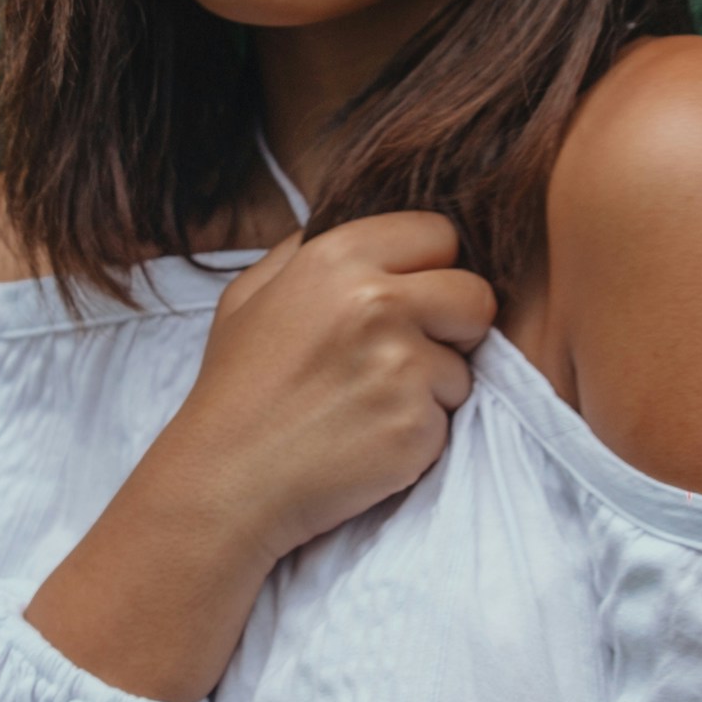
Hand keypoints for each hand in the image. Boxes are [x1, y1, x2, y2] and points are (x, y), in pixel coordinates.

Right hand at [165, 208, 494, 559]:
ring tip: (370, 402)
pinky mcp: (417, 423)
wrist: (226, 483)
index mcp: (336, 258)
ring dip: (434, 384)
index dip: (430, 268)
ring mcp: (401, 365)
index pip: (440, 234)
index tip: (407, 297)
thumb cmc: (238, 390)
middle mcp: (376, 302)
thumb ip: (305, 250)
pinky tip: (369, 437)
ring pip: (468, 362)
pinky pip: (451, 416)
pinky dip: (420, 430)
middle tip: (405, 353)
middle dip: (453, 323)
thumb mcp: (250, 297)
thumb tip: (349, 218)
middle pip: (475, 294)